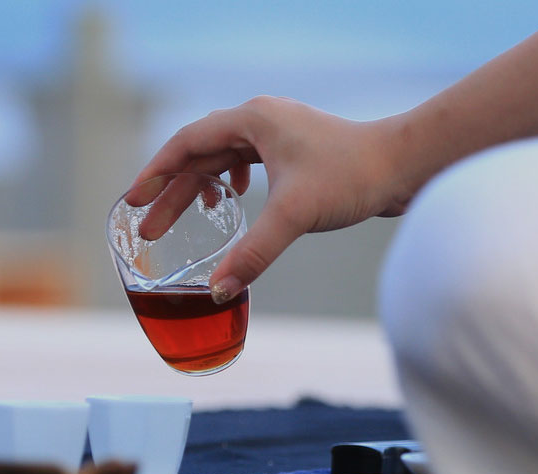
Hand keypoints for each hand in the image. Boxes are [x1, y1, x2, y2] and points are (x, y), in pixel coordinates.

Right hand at [127, 96, 422, 302]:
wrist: (405, 166)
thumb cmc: (354, 175)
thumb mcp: (295, 215)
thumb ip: (253, 253)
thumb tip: (220, 290)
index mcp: (253, 119)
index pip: (186, 142)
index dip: (155, 173)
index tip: (132, 201)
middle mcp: (262, 119)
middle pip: (201, 154)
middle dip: (173, 192)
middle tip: (149, 228)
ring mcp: (280, 133)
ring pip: (225, 160)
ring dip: (201, 189)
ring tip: (183, 220)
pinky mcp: (297, 150)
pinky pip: (248, 162)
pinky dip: (232, 183)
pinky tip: (234, 201)